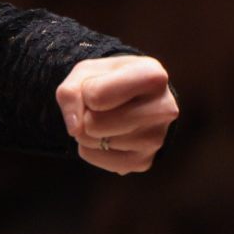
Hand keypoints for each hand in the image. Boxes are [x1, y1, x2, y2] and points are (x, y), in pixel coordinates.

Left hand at [57, 53, 178, 176]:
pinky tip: (109, 135)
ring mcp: (156, 138)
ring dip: (89, 133)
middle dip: (86, 116)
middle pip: (95, 124)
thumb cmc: (108, 81)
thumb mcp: (85, 73)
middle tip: (101, 107)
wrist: (132, 99)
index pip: (96, 96)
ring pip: (95, 142)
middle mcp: (163, 108)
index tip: (101, 86)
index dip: (87, 92)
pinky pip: (97, 159)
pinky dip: (93, 149)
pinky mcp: (144, 161)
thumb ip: (69, 92)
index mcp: (152, 76)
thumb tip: (75, 129)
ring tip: (107, 119)